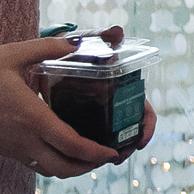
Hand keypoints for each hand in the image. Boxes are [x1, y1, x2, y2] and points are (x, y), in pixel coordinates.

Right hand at [0, 36, 125, 178]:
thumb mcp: (11, 55)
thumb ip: (47, 48)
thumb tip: (76, 42)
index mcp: (32, 119)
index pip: (73, 146)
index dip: (97, 153)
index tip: (114, 151)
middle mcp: (23, 141)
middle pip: (64, 169)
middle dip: (89, 167)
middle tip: (105, 155)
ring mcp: (10, 149)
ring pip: (48, 169)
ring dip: (70, 166)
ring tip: (85, 153)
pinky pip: (32, 163)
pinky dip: (51, 161)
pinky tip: (56, 144)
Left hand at [84, 27, 159, 162]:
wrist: (47, 52)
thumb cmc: (73, 47)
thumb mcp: (87, 43)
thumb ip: (102, 37)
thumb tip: (117, 32)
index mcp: (121, 87)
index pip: (143, 110)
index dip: (146, 126)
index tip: (140, 140)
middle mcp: (112, 103)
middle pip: (128, 129)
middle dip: (127, 146)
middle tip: (117, 156)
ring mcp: (95, 113)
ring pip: (109, 138)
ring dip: (110, 152)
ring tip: (103, 160)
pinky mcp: (75, 119)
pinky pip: (86, 140)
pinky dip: (88, 151)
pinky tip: (82, 158)